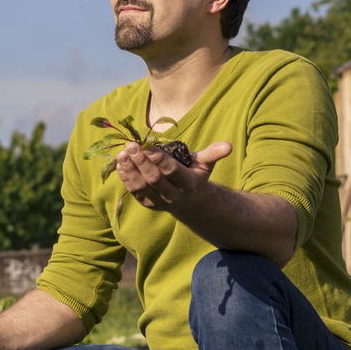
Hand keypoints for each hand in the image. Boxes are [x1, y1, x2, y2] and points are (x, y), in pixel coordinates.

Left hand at [116, 141, 230, 211]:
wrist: (191, 203)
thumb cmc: (196, 175)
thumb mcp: (206, 165)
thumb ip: (214, 154)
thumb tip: (229, 146)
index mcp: (188, 183)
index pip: (172, 171)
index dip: (160, 160)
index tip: (150, 147)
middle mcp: (174, 195)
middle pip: (154, 179)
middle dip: (142, 162)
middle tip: (132, 146)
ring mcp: (159, 201)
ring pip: (142, 187)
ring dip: (130, 170)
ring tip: (123, 154)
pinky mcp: (148, 203)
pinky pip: (135, 192)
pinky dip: (126, 178)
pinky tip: (121, 164)